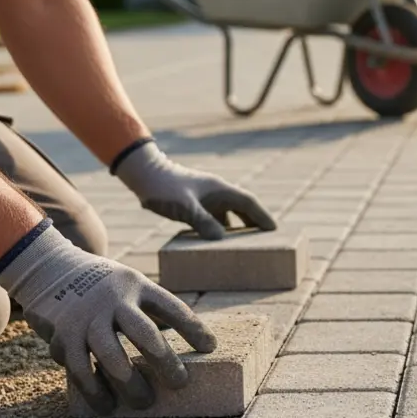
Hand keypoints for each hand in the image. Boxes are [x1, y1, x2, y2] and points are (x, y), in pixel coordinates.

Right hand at [0, 223, 216, 412]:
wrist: (50, 270)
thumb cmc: (105, 288)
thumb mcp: (131, 285)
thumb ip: (153, 310)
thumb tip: (191, 347)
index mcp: (137, 286)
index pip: (171, 307)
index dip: (193, 328)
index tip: (210, 348)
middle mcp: (112, 300)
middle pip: (143, 333)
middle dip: (164, 360)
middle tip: (180, 383)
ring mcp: (87, 318)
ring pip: (111, 355)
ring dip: (129, 382)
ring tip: (144, 402)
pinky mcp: (64, 335)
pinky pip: (80, 368)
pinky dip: (94, 389)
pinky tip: (107, 405)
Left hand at [113, 139, 275, 239]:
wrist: (143, 175)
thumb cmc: (164, 188)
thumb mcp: (184, 207)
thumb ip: (202, 221)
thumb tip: (220, 237)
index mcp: (220, 189)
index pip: (248, 202)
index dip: (262, 216)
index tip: (274, 229)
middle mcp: (216, 192)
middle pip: (242, 206)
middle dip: (254, 221)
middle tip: (266, 238)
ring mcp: (205, 196)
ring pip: (228, 211)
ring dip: (237, 225)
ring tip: (244, 242)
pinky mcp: (194, 201)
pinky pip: (214, 215)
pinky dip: (220, 226)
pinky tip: (216, 239)